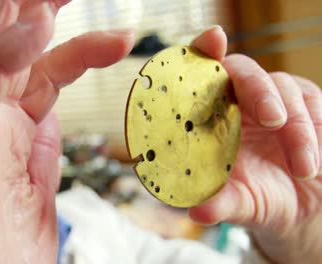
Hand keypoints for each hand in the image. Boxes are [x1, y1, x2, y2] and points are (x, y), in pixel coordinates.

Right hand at [0, 1, 133, 262]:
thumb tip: (49, 105)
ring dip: (11, 17)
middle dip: (32, 7)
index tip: (115, 28)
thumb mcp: (38, 177)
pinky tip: (33, 32)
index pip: (40, 68)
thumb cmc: (12, 242)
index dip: (74, 39)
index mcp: (8, 126)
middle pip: (2, 48)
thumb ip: (38, 135)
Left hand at [188, 27, 321, 262]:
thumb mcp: (238, 204)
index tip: (214, 38)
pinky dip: (319, 130)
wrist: (296, 210)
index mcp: (212, 115)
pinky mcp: (309, 106)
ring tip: (303, 170)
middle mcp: (241, 100)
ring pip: (287, 90)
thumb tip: (197, 210)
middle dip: (261, 90)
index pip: (203, 73)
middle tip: (274, 119)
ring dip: (299, 129)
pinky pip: (317, 104)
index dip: (206, 51)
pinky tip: (317, 159)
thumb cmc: (255, 197)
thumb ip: (219, 203)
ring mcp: (276, 99)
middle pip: (246, 72)